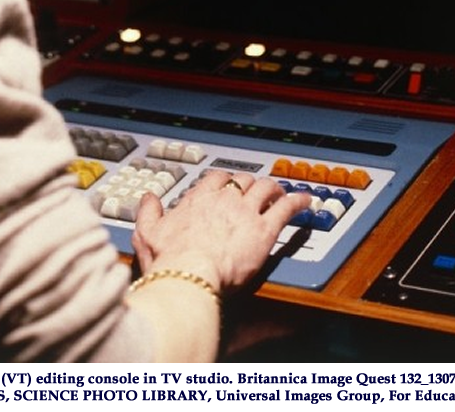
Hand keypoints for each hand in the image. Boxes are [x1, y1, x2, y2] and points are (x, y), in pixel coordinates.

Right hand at [131, 169, 310, 293]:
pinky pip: (286, 208)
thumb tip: (147, 198)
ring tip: (280, 191)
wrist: (190, 276)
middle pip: (243, 180)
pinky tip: (307, 201)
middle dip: (251, 183)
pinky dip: (298, 201)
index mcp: (198, 200)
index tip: (228, 184)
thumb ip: (147, 212)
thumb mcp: (147, 234)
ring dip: (275, 188)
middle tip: (256, 189)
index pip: (216, 178)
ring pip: (265, 188)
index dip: (225, 179)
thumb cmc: (170, 261)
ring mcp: (246, 213)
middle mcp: (224, 201)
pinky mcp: (264, 230)